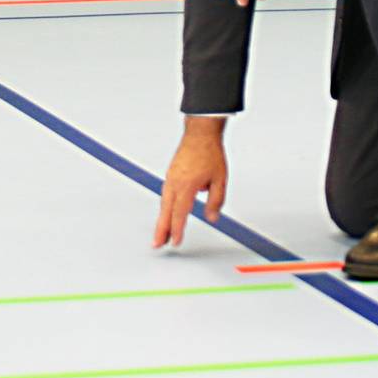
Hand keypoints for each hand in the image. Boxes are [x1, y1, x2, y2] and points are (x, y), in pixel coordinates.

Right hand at [153, 118, 227, 247]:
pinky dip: (165, 207)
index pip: (180, 213)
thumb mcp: (220, 180)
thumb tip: (211, 218)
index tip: (176, 241)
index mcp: (187, 186)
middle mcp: (175, 183)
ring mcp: (170, 178)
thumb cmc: (210, 153)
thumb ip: (215, 201)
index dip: (177, 229)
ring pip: (164, 203)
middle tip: (157, 244)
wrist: (200, 133)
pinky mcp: (171, 174)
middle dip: (161, 229)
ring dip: (162, 220)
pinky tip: (167, 214)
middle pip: (166, 211)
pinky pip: (166, 195)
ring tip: (161, 234)